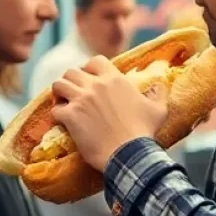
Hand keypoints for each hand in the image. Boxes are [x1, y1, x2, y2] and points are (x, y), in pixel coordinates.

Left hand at [50, 56, 168, 170]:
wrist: (129, 155)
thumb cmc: (144, 132)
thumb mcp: (157, 110)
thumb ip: (158, 94)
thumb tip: (160, 84)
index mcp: (114, 79)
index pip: (95, 61)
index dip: (90, 68)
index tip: (90, 78)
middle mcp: (94, 85)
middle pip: (71, 71)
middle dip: (71, 80)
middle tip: (74, 92)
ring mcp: (80, 99)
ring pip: (58, 85)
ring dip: (60, 93)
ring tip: (64, 102)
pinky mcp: (70, 116)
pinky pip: (56, 109)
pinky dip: (58, 114)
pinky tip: (64, 121)